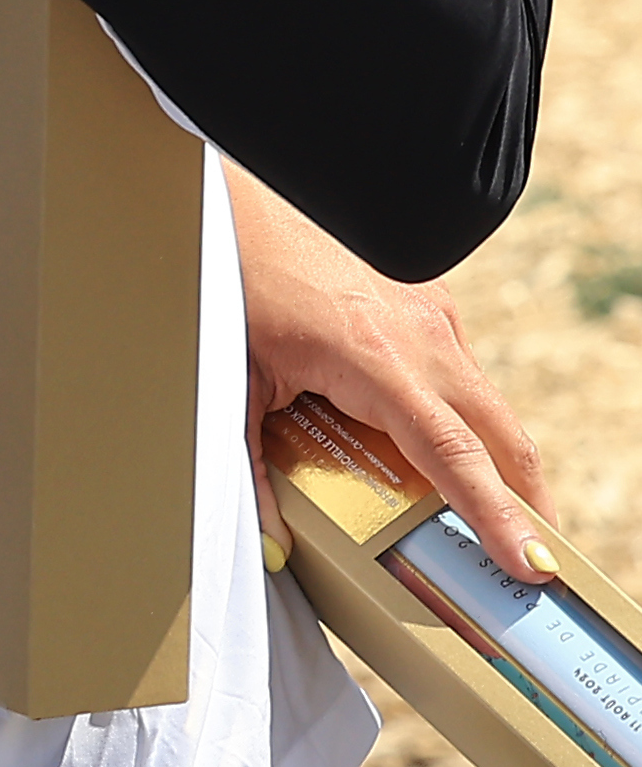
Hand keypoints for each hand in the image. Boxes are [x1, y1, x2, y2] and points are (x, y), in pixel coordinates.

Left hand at [236, 172, 561, 582]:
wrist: (234, 204)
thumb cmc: (232, 285)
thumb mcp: (233, 386)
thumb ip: (250, 471)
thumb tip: (269, 547)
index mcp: (376, 358)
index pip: (454, 453)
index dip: (497, 513)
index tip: (532, 562)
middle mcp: (421, 333)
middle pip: (500, 434)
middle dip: (525, 500)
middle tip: (535, 560)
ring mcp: (431, 310)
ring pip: (484, 401)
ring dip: (494, 455)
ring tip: (489, 512)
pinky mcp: (427, 297)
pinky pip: (459, 367)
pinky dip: (461, 411)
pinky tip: (433, 438)